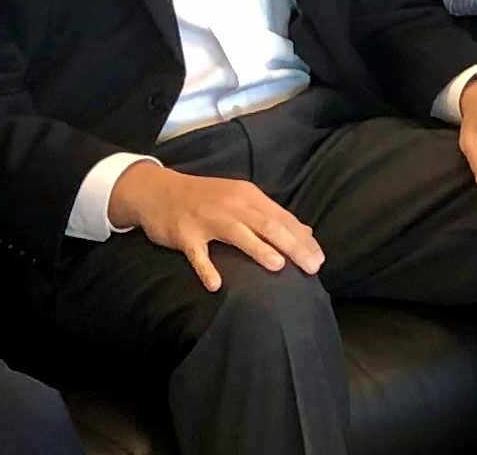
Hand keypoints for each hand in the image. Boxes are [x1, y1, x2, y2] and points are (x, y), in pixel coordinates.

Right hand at [106, 161, 324, 291]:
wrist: (156, 191)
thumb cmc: (203, 199)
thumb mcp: (238, 199)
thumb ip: (269, 215)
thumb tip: (305, 232)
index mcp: (246, 196)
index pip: (280, 217)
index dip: (301, 238)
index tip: (320, 259)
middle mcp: (230, 204)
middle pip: (266, 224)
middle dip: (292, 245)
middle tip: (312, 267)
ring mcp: (206, 218)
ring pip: (237, 233)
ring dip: (258, 249)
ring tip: (278, 266)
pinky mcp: (184, 234)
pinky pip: (197, 253)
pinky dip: (206, 268)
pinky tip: (216, 284)